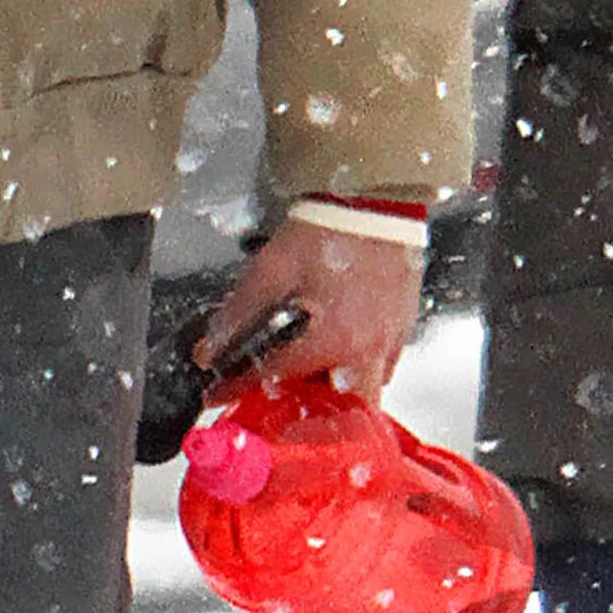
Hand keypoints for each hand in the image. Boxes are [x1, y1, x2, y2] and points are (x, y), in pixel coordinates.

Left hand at [196, 216, 420, 396]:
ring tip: (305, 377)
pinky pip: (383, 367)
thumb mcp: (272, 268)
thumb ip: (238, 314)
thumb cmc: (328, 228)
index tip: (218, 395)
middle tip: (277, 401)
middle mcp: (366, 351)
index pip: (276, 381)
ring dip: (335, 394)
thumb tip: (209, 349)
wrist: (376, 197)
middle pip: (339, 413)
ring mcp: (390, 340)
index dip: (238, 390)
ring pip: (365, 393)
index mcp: (331, 340)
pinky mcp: (403, 325)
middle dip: (307, 415)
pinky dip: (358, 370)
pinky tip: (337, 352)